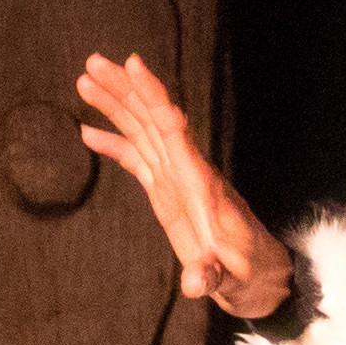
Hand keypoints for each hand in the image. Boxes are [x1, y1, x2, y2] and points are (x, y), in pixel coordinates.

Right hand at [72, 49, 295, 321]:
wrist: (260, 279)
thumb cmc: (249, 276)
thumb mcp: (233, 282)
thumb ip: (212, 278)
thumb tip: (195, 282)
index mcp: (200, 183)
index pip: (174, 129)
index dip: (153, 95)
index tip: (133, 65)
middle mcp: (186, 172)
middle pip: (153, 119)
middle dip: (125, 89)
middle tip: (93, 62)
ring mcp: (175, 180)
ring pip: (143, 132)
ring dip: (116, 105)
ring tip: (85, 79)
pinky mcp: (167, 193)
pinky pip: (137, 159)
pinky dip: (114, 143)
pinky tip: (87, 131)